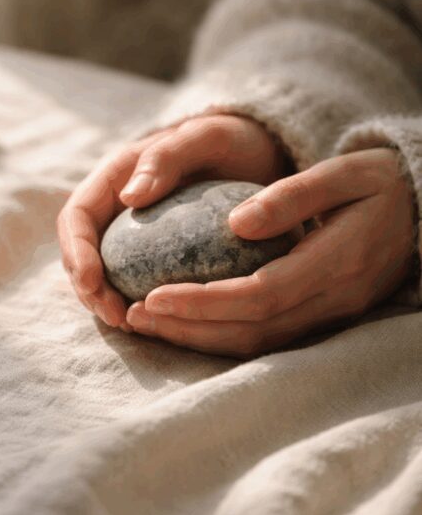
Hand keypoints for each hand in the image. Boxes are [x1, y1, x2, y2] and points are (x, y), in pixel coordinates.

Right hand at [57, 113, 289, 327]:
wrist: (259, 153)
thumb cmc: (232, 140)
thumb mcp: (207, 138)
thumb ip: (167, 158)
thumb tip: (130, 197)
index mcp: (116, 176)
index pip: (78, 217)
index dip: (77, 251)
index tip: (93, 281)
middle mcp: (116, 208)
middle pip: (82, 253)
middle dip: (88, 289)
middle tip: (116, 316)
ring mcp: (133, 235)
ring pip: (104, 274)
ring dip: (107, 303)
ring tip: (130, 324)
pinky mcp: (153, 256)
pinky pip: (135, 284)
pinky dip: (138, 305)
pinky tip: (160, 324)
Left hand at [127, 148, 415, 356]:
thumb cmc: (379, 182)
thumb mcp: (345, 172)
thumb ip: (294, 196)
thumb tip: (235, 224)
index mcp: (336, 263)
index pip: (259, 295)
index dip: (204, 302)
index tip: (153, 295)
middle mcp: (333, 300)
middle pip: (251, 330)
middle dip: (189, 328)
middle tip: (134, 316)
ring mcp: (330, 315)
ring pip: (257, 342)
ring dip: (200, 338)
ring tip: (148, 323)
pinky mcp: (322, 318)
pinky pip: (267, 338)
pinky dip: (222, 336)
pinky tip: (186, 323)